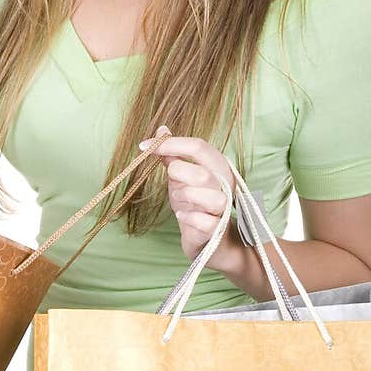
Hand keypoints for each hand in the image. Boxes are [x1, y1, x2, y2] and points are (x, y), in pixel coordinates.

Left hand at [139, 124, 243, 272]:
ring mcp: (224, 209)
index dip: (170, 144)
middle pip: (201, 173)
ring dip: (185, 198)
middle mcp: (226, 185)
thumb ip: (173, 155)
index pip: (199, 147)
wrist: (211, 241)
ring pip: (208, 197)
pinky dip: (187, 217)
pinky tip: (183, 216)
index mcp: (219, 167)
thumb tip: (162, 130)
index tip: (144, 145)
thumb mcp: (182, 177)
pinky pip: (203, 221)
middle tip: (173, 184)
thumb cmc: (195, 205)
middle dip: (179, 176)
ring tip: (180, 202)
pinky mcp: (217, 231)